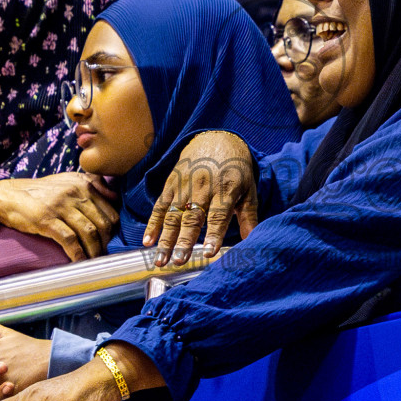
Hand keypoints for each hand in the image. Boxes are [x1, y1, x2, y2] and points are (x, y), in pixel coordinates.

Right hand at [0, 173, 119, 261]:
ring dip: (95, 251)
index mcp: (83, 183)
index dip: (114, 230)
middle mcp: (75, 192)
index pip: (110, 210)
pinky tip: (80, 262)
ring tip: (94, 260)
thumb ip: (92, 185)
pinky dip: (78, 254)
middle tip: (104, 254)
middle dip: (107, 243)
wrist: (8, 196)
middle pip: (103, 223)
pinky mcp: (47, 220)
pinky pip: (70, 240)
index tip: (111, 241)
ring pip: (89, 232)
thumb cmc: (40, 192)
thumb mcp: (67, 180)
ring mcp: (61, 206)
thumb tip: (115, 197)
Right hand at [142, 131, 256, 265]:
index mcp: (225, 190)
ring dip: (165, 239)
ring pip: (173, 215)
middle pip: (192, 217)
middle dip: (184, 240)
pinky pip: (160, 206)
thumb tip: (252, 240)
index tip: (208, 252)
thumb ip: (249, 216)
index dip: (213, 234)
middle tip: (179, 261)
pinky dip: (152, 224)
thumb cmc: (235, 170)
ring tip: (161, 260)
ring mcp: (184, 186)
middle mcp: (203, 188)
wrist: (215, 139)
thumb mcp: (248, 189)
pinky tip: (148, 241)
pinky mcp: (171, 184)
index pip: (218, 215)